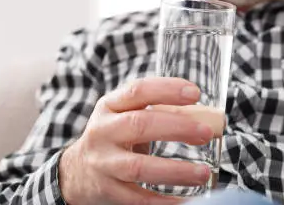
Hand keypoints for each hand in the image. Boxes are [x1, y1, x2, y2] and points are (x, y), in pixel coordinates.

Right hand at [59, 77, 224, 204]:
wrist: (76, 171)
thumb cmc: (115, 136)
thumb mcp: (125, 114)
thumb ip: (158, 111)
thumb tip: (207, 117)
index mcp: (110, 106)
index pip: (138, 91)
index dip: (167, 90)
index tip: (195, 93)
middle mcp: (103, 132)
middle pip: (140, 125)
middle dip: (177, 127)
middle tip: (206, 133)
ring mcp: (103, 163)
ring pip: (138, 167)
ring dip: (175, 170)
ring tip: (203, 173)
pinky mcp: (107, 190)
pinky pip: (137, 198)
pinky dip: (162, 202)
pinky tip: (183, 201)